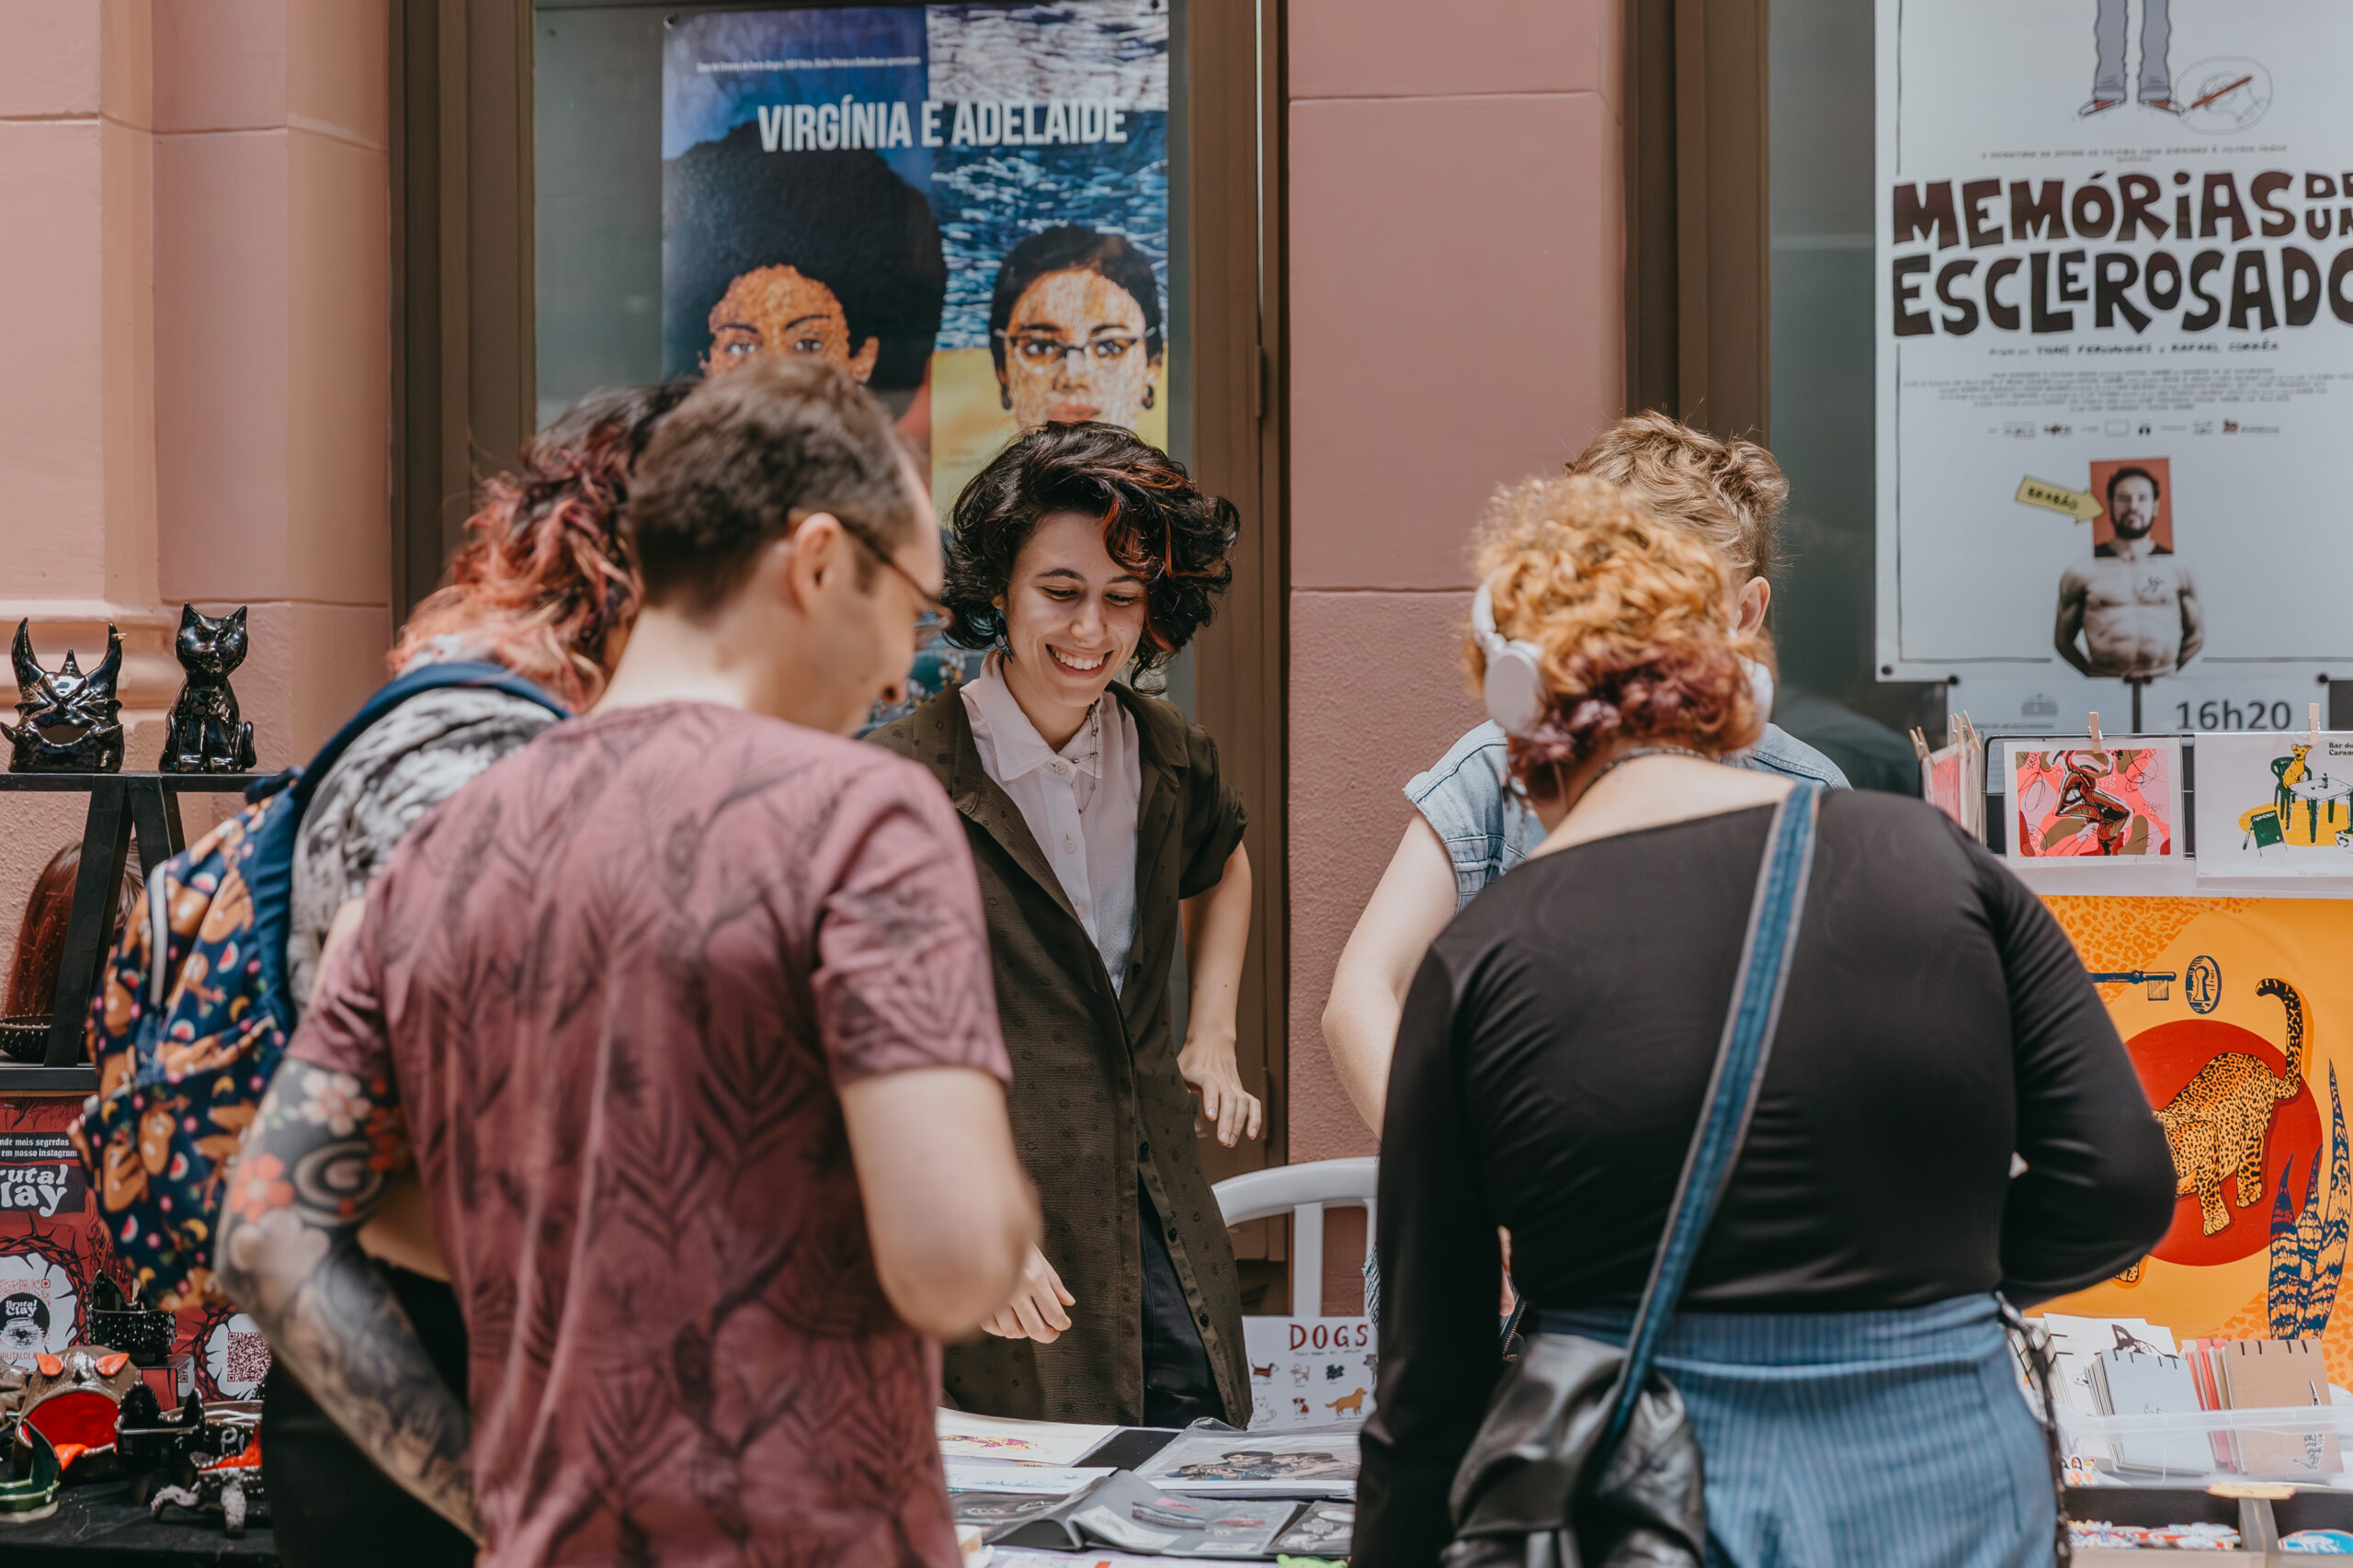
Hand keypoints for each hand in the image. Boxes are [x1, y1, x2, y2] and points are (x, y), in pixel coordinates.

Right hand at [982, 1247, 1073, 1341]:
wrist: (985, 1232)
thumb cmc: (1015, 1244)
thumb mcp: (1040, 1259)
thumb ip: (1055, 1284)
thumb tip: (1069, 1303)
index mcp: (1034, 1279)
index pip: (1053, 1314)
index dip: (1062, 1324)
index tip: (1064, 1324)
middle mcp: (1015, 1291)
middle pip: (1035, 1328)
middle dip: (1048, 1335)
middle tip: (1052, 1333)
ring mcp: (995, 1298)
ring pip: (1013, 1331)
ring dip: (1025, 1333)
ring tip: (1030, 1325)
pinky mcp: (980, 1302)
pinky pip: (992, 1328)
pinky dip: (1003, 1330)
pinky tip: (1010, 1323)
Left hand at [1179, 1032, 1263, 1146]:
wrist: (1210, 1042)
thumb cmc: (1190, 1062)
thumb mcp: (1177, 1071)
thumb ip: (1178, 1091)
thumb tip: (1176, 1116)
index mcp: (1201, 1072)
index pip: (1209, 1084)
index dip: (1211, 1099)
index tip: (1210, 1116)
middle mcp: (1221, 1078)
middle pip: (1229, 1098)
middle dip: (1228, 1121)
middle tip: (1223, 1140)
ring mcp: (1233, 1084)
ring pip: (1241, 1102)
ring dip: (1238, 1124)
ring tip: (1230, 1142)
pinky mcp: (1241, 1090)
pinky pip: (1253, 1103)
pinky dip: (1255, 1119)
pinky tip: (1252, 1134)